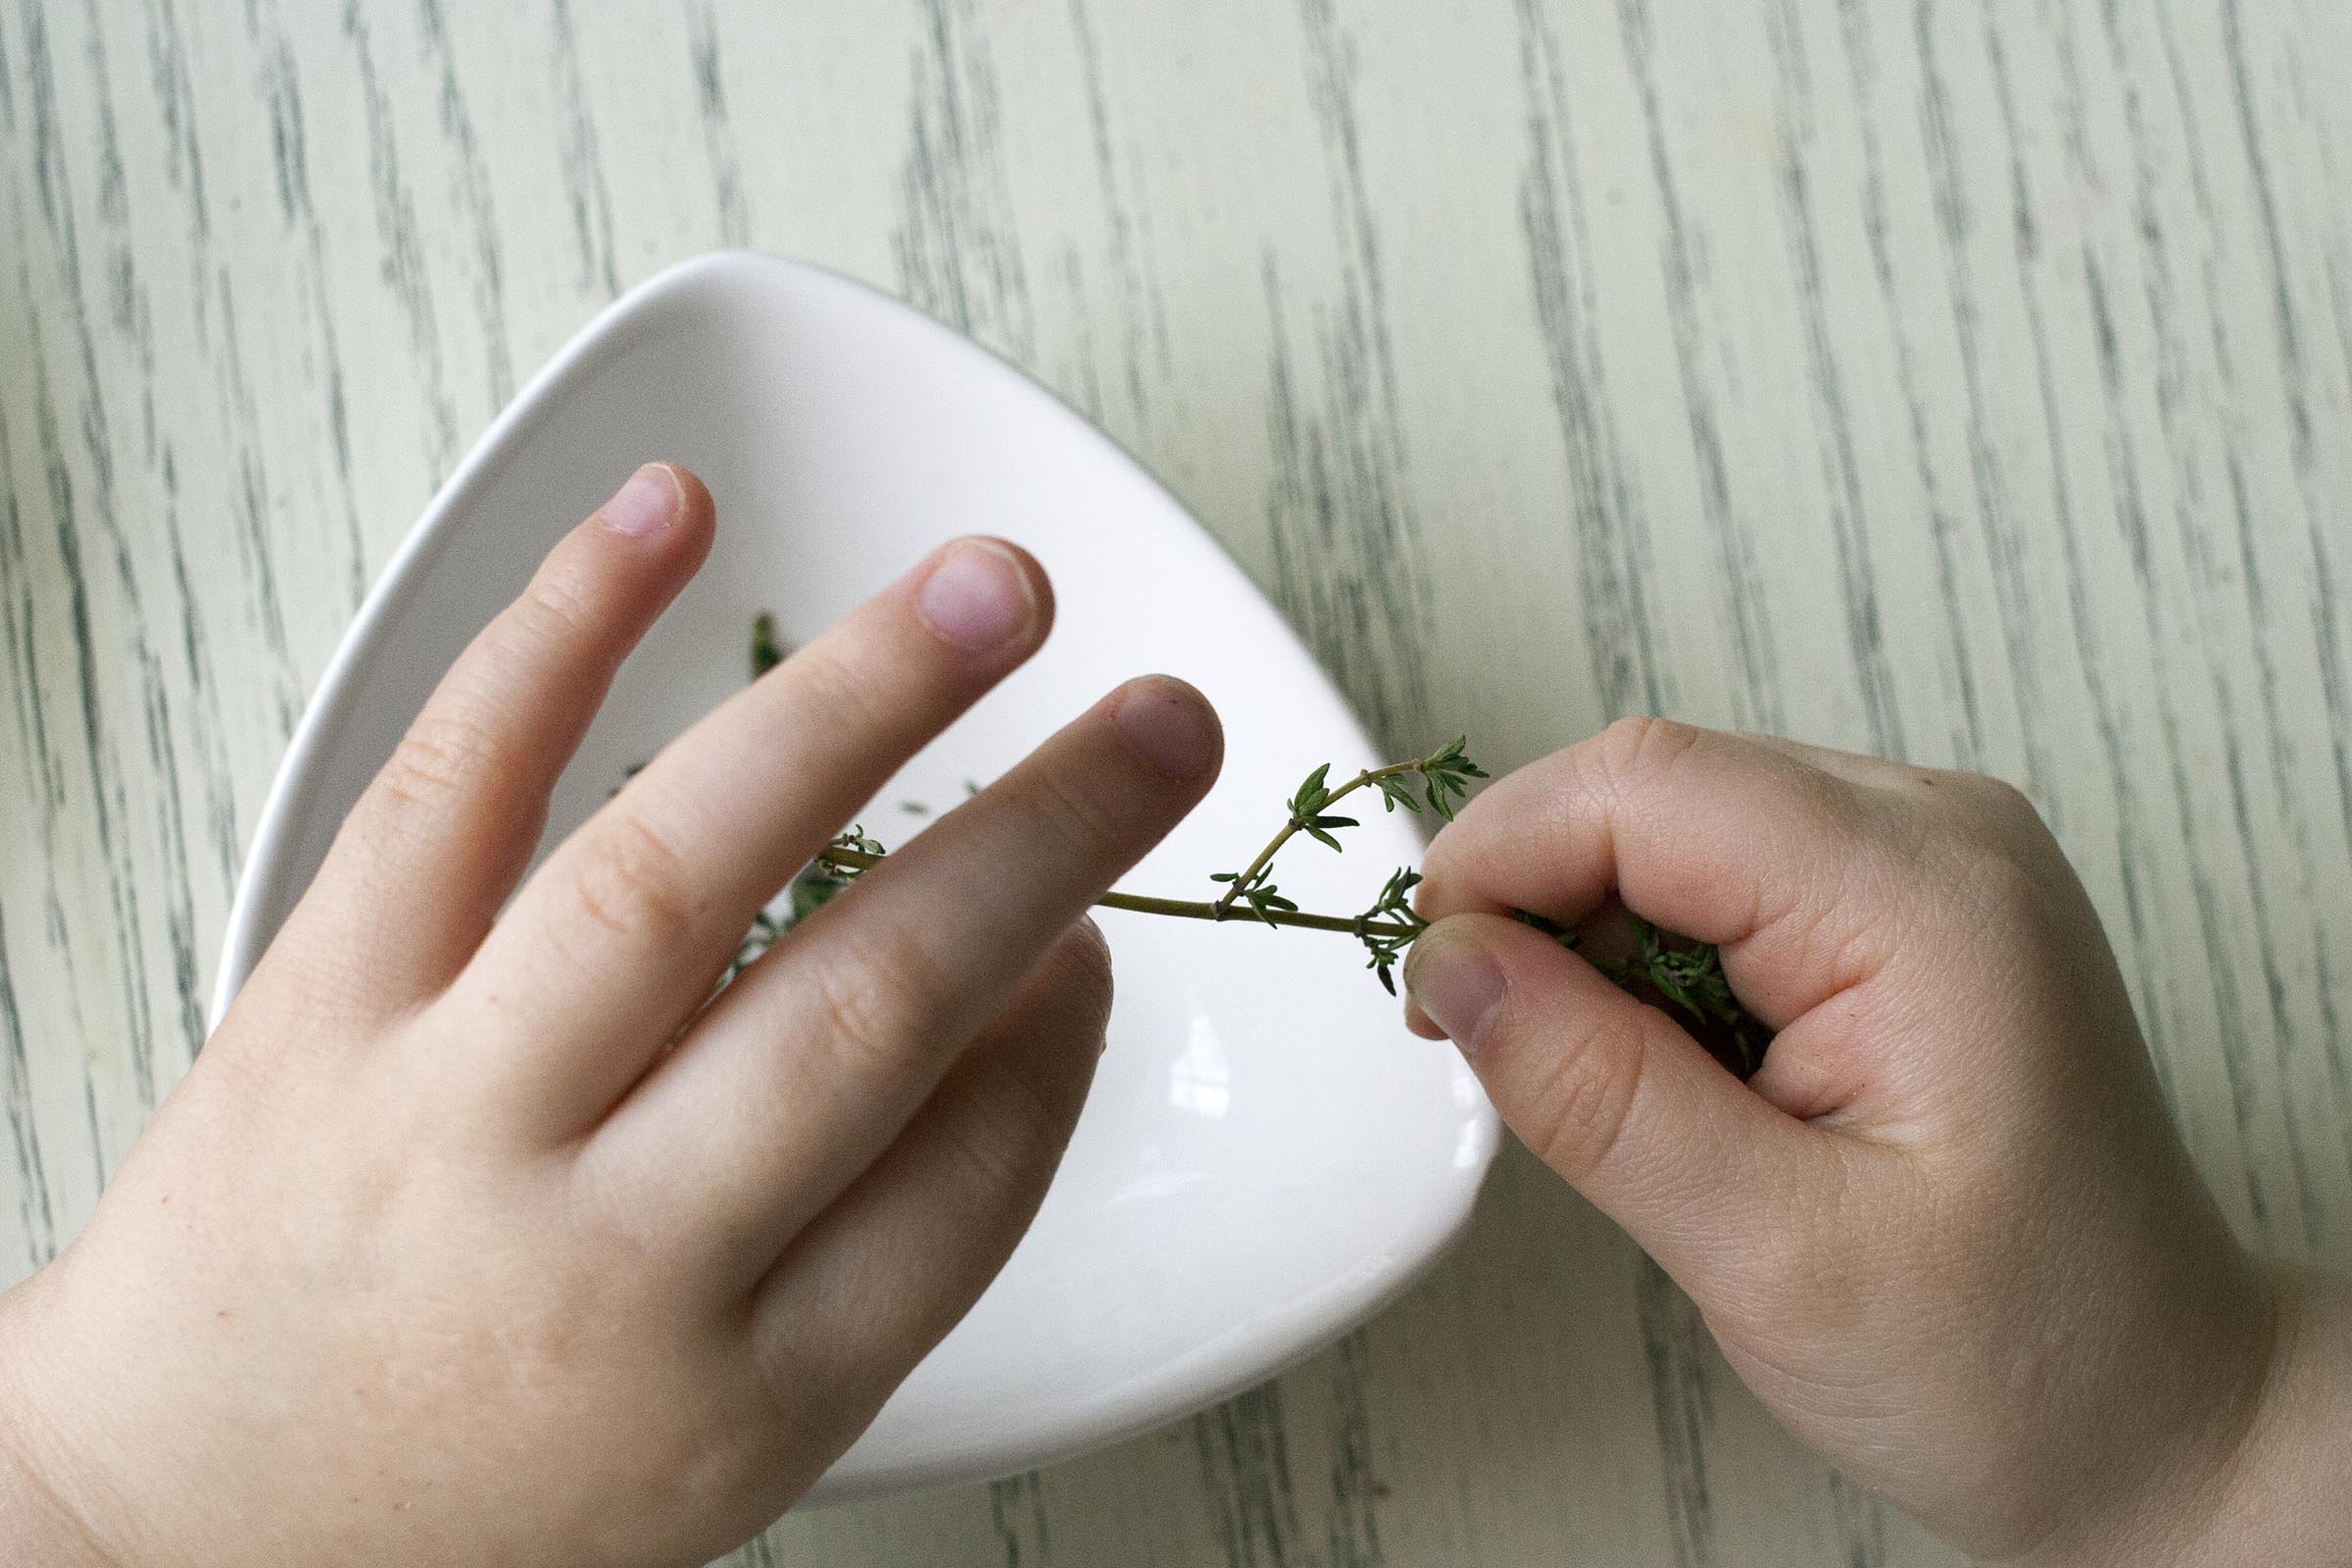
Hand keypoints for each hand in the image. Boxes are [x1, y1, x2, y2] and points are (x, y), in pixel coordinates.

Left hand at [0, 464, 1223, 1566]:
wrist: (181, 1523)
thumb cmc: (481, 1490)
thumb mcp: (732, 1442)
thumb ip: (897, 1237)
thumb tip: (1035, 991)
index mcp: (733, 1393)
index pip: (966, 1180)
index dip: (1060, 1036)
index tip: (1102, 935)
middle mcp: (600, 1254)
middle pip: (866, 1011)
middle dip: (1043, 841)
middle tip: (1164, 723)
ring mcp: (440, 1113)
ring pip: (673, 874)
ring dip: (855, 705)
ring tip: (993, 592)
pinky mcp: (312, 1004)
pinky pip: (447, 790)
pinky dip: (564, 632)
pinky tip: (671, 516)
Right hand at [1402, 718, 2351, 1565]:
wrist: (2154, 1411)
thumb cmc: (2023, 1357)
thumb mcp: (1776, 1253)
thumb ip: (1598, 1094)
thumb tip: (1453, 966)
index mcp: (1928, 898)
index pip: (1647, 788)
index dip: (1501, 861)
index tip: (1426, 978)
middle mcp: (1939, 839)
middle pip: (1654, 788)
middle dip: (1536, 900)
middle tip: (1485, 1044)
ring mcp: (1930, 863)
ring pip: (1674, 825)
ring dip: (1592, 937)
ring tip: (1614, 1089)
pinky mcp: (1903, 905)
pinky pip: (1722, 875)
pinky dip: (1652, 957)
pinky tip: (1675, 1068)